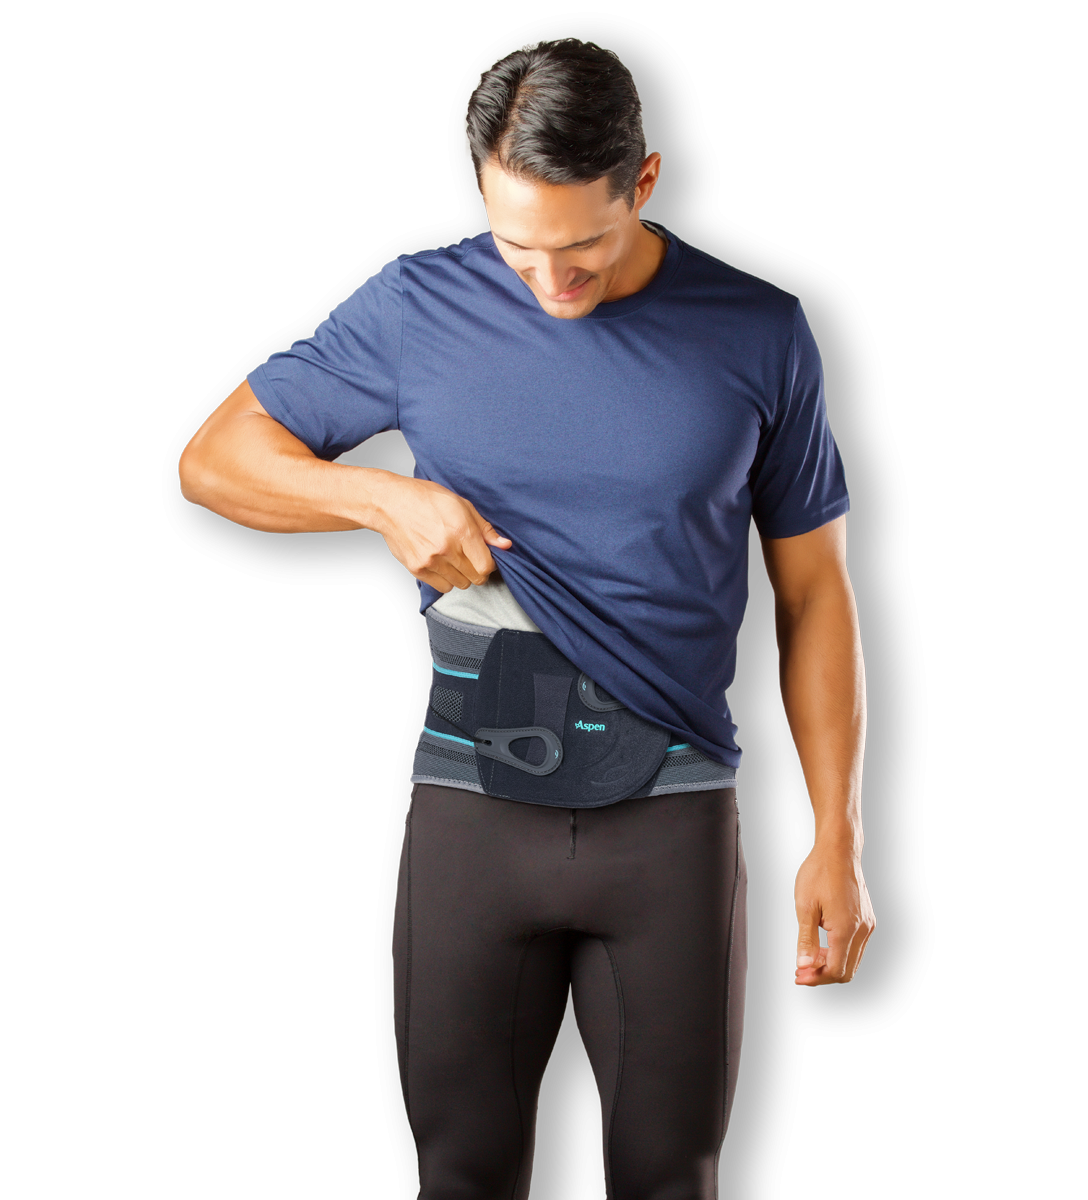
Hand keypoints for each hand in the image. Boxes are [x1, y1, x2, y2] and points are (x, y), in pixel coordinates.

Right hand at [373, 475, 512, 593]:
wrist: (390, 503)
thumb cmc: (426, 499)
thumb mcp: (461, 504)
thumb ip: (484, 528)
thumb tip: (505, 545)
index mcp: (462, 531)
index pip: (486, 566)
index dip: (490, 564)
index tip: (485, 558)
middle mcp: (447, 549)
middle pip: (475, 578)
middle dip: (477, 570)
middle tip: (469, 558)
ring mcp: (430, 561)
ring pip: (460, 584)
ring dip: (461, 575)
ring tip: (452, 558)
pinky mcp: (417, 569)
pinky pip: (442, 587)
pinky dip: (445, 579)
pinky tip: (440, 563)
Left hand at [794, 844, 875, 985]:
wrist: (838, 849)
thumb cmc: (818, 873)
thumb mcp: (805, 908)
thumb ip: (805, 941)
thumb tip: (804, 967)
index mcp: (847, 930)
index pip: (836, 971)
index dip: (816, 978)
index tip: (798, 976)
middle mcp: (862, 930)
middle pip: (847, 970)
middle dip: (823, 975)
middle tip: (801, 972)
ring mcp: (868, 924)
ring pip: (853, 959)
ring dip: (831, 963)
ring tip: (809, 957)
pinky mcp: (868, 918)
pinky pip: (856, 945)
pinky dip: (840, 951)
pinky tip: (822, 943)